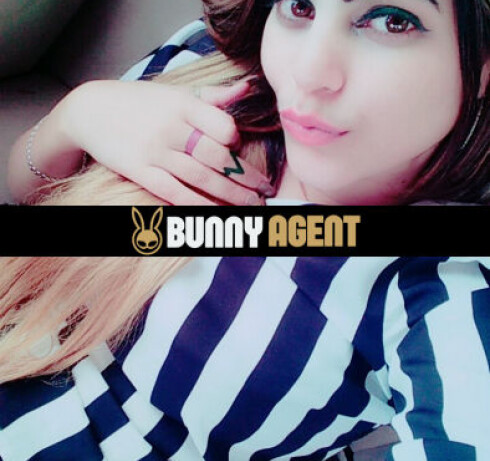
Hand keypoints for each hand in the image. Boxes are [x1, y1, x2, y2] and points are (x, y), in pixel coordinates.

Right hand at [56, 79, 273, 204]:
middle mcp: (171, 128)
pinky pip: (176, 194)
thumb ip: (212, 97)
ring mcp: (155, 152)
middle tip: (264, 192)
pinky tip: (217, 216)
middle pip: (218, 158)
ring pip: (202, 179)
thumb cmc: (138, 102)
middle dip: (246, 178)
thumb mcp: (174, 92)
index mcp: (183, 105)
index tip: (243, 152)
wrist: (90, 111)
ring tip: (251, 206)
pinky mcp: (141, 172)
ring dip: (231, 196)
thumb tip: (247, 90)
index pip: (223, 127)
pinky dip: (198, 207)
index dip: (238, 142)